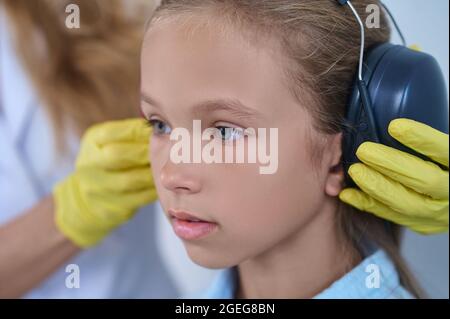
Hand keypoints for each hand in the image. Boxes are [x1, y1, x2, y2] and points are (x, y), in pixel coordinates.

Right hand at [53, 118, 155, 246]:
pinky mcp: (110, 208)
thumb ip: (132, 133)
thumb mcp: (111, 141)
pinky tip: (163, 183)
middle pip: (118, 156)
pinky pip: (139, 198)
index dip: (138, 131)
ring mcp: (98, 189)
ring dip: (152, 172)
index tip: (157, 131)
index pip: (112, 132)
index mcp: (92, 142)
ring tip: (167, 166)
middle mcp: (89, 165)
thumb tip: (162, 126)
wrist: (87, 198)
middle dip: (145, 152)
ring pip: (130, 180)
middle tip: (166, 149)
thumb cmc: (109, 162)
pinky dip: (154, 189)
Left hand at [340, 119, 448, 234]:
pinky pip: (392, 217)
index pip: (445, 152)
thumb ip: (427, 142)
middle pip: (425, 180)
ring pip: (407, 204)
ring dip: (376, 187)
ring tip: (355, 171)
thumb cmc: (445, 166)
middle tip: (364, 151)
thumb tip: (392, 123)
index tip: (394, 126)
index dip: (421, 139)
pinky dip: (368, 204)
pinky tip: (348, 193)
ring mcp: (439, 213)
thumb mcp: (444, 151)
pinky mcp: (423, 224)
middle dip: (391, 165)